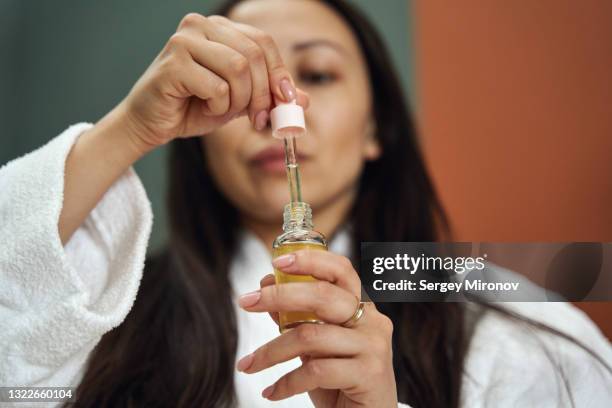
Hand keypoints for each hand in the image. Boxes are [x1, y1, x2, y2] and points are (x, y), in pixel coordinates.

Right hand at [117, 13, 308, 151]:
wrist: (153, 123)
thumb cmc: (194, 108)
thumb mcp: (240, 101)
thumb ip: (269, 96)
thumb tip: (303, 99)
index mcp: (219, 28)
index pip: (263, 42)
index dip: (279, 74)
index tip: (285, 102)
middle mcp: (200, 26)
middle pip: (254, 55)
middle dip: (263, 93)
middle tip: (259, 119)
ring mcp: (184, 41)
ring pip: (239, 68)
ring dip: (240, 100)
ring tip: (225, 111)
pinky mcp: (173, 64)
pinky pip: (217, 87)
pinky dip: (218, 107)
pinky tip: (204, 109)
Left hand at [236, 250, 397, 406]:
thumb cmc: (340, 381)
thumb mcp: (315, 347)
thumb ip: (296, 318)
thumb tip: (265, 288)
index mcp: (360, 306)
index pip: (340, 270)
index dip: (310, 260)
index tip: (276, 263)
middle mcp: (372, 320)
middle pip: (323, 295)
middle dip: (279, 296)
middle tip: (247, 302)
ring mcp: (373, 346)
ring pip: (311, 336)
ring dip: (270, 351)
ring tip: (249, 365)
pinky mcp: (370, 373)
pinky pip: (317, 371)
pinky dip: (286, 383)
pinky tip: (271, 392)